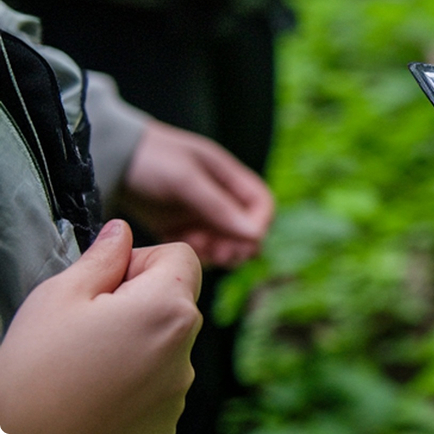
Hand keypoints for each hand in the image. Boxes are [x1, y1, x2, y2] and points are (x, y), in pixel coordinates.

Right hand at [0, 220, 202, 433]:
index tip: (106, 281)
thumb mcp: (58, 297)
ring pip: (164, 344)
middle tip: (85, 322)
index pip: (182, 257)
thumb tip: (121, 233)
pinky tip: (93, 390)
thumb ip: (100, 258)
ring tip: (83, 362)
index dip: (141, 259)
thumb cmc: (34, 373)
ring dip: (133, 341)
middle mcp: (186, 350)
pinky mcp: (167, 420)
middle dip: (136, 300)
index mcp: (168, 309)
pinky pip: (156, 383)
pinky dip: (131, 380)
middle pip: (174, 302)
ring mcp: (179, 390)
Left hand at [122, 121, 273, 267]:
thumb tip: (255, 236)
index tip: (244, 240)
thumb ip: (219, 207)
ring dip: (216, 251)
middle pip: (244, 228)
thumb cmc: (150, 158)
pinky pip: (195, 247)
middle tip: (222, 254)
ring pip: (222, 241)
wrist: (105, 156)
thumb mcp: (186, 180)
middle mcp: (216, 195)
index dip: (258, 224)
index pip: (261, 205)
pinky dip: (194, 253)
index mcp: (227, 176)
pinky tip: (181, 249)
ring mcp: (195, 212)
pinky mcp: (174, 226)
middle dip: (237, 244)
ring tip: (198, 249)